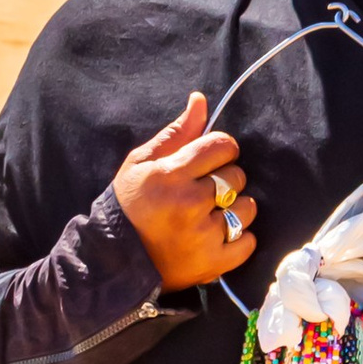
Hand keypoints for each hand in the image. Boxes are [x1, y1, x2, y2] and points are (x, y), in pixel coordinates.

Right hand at [112, 91, 256, 290]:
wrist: (115, 260)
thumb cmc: (130, 205)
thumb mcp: (142, 162)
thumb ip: (177, 133)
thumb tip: (200, 100)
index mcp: (171, 174)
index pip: (222, 146)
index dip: (219, 150)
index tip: (209, 161)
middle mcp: (189, 203)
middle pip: (236, 176)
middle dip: (224, 179)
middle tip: (203, 192)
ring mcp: (203, 236)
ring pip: (246, 209)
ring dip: (234, 210)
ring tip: (209, 216)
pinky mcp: (212, 263)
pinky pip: (247, 242)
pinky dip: (238, 240)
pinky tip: (216, 237)